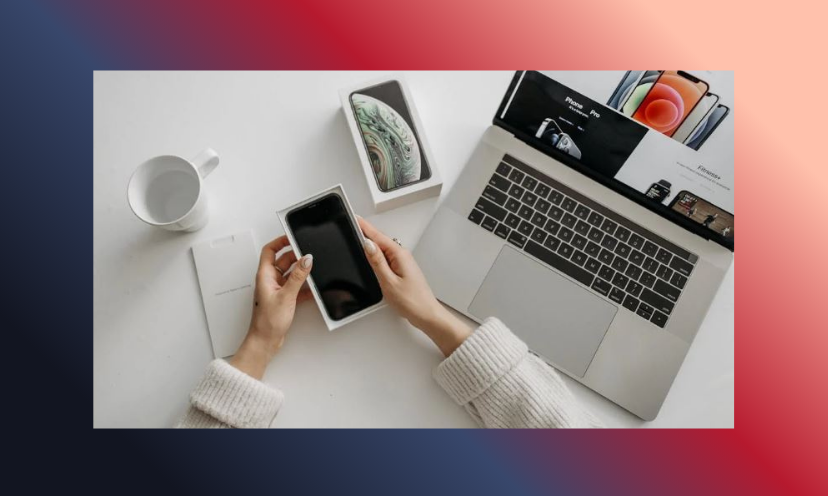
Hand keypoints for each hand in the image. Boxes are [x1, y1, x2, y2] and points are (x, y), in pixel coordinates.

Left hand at [230, 235, 312, 378]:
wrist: (265, 341)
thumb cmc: (267, 322)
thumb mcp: (287, 295)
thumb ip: (298, 276)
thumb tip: (307, 259)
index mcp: (265, 275)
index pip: (270, 250)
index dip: (280, 242)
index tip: (292, 236)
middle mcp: (269, 280)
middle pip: (283, 261)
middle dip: (296, 257)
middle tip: (309, 255)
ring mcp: (276, 289)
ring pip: (291, 274)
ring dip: (301, 272)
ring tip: (313, 271)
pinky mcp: (283, 298)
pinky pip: (295, 286)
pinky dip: (304, 286)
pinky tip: (312, 289)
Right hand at [358, 217, 471, 356]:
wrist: (427, 314)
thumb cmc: (412, 301)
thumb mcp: (389, 281)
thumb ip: (377, 262)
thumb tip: (368, 245)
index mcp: (399, 255)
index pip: (378, 236)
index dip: (364, 227)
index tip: (355, 217)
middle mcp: (402, 256)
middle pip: (380, 240)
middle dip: (366, 232)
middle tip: (353, 224)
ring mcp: (403, 263)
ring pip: (383, 249)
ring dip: (371, 243)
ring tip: (358, 236)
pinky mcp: (402, 270)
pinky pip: (387, 257)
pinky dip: (377, 254)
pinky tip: (371, 255)